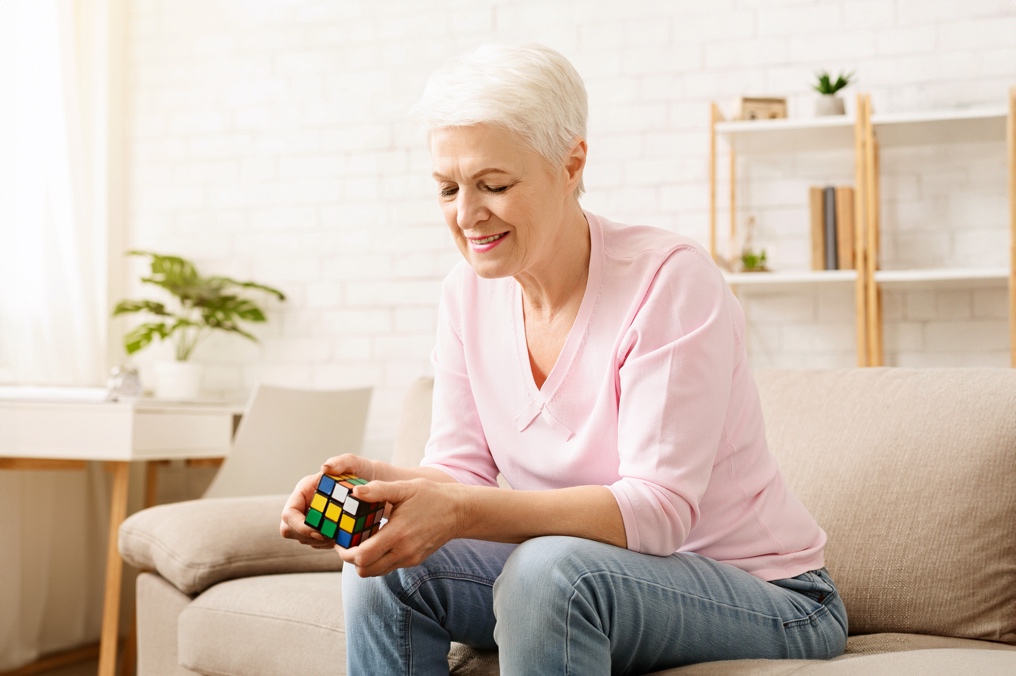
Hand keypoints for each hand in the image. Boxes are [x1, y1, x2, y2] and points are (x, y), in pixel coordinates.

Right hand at [279, 453, 378, 548]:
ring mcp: (310, 517)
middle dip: (307, 537)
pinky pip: (316, 543)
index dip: (300, 526)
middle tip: (331, 536)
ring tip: (339, 534)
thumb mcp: (354, 464)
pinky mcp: (319, 528)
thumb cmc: (363, 471)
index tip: (320, 533)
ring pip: (303, 539)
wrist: (376, 484)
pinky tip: (342, 536)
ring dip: (320, 541)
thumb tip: (325, 467)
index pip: (289, 514)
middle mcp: (303, 504)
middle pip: (289, 530)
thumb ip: (341, 462)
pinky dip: (327, 543)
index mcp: (304, 490)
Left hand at [338, 478, 461, 577]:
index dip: (345, 552)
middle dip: (351, 559)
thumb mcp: (404, 488)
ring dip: (364, 562)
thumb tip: (354, 492)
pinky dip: (378, 561)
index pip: (362, 557)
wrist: (458, 511)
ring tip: (360, 543)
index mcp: (398, 534)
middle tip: (347, 543)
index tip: (340, 540)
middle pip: (365, 570)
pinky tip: (377, 543)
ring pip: (376, 572)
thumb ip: (378, 490)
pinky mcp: (414, 561)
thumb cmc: (430, 496)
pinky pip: (388, 568)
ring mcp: (409, 559)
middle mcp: (403, 551)